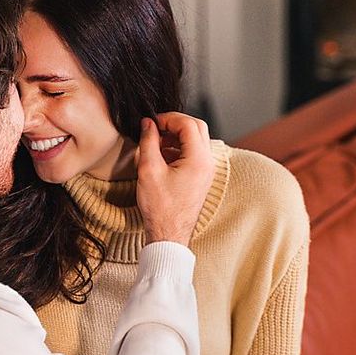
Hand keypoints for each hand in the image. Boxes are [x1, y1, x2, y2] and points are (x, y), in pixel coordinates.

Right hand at [136, 112, 214, 244]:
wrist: (169, 235)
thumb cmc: (160, 208)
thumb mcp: (149, 170)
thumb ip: (148, 142)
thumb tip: (148, 124)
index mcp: (198, 160)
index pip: (188, 124)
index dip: (168, 118)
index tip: (152, 122)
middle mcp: (207, 163)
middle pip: (196, 127)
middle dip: (175, 123)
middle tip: (156, 128)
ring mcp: (206, 170)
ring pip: (196, 139)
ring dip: (177, 136)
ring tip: (156, 143)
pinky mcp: (201, 177)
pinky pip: (194, 153)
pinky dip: (179, 148)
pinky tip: (162, 156)